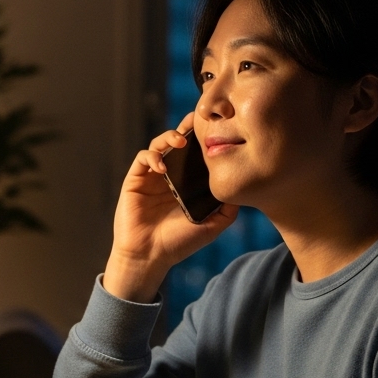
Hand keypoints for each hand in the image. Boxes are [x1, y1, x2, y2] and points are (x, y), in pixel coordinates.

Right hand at [103, 113, 238, 301]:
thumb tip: (242, 189)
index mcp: (187, 182)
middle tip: (196, 120)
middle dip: (186, 128)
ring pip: (159, 144)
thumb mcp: (211, 225)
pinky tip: (162, 167)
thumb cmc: (179, 243)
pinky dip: (153, 157)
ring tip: (180, 141)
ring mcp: (152, 176)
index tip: (215, 127)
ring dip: (169, 137)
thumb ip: (228, 209)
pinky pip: (143, 158)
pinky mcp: (135, 180)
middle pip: (177, 142)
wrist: (150, 256)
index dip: (203, 138)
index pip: (196, 153)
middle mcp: (170, 175)